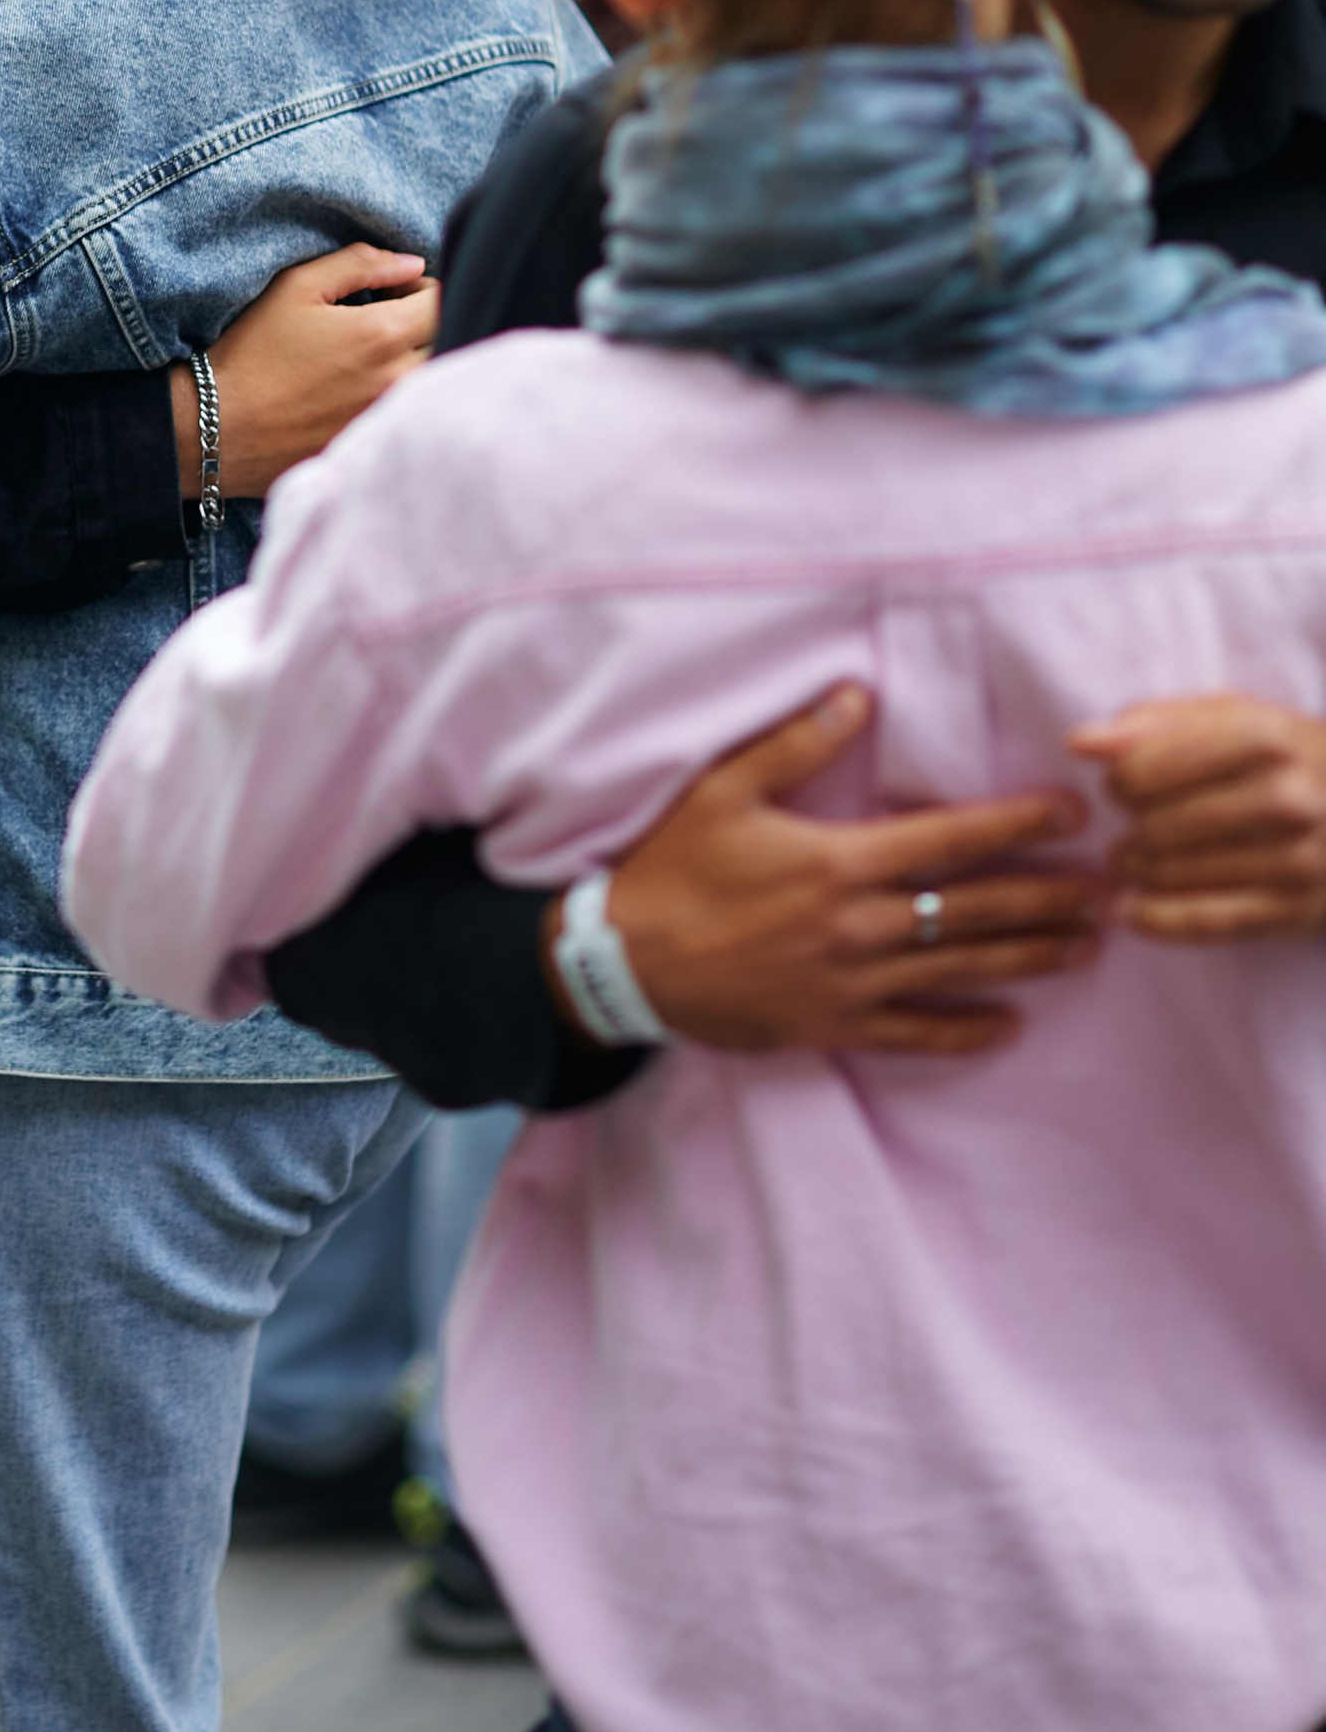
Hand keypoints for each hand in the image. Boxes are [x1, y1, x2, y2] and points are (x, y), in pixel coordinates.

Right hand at [172, 243, 435, 498]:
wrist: (215, 427)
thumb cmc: (251, 351)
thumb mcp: (296, 287)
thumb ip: (360, 264)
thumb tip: (410, 263)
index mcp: (381, 335)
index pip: (443, 301)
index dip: (422, 288)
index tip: (391, 291)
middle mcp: (395, 381)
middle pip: (448, 340)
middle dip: (427, 322)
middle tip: (386, 318)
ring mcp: (387, 418)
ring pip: (434, 380)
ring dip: (418, 359)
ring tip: (374, 355)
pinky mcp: (373, 445)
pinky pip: (407, 413)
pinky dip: (398, 396)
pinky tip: (357, 390)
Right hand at [597, 683, 1102, 1057]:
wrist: (623, 961)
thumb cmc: (672, 867)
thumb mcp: (724, 789)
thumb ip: (797, 742)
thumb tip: (859, 696)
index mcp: (841, 859)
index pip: (952, 838)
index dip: (1019, 823)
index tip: (1072, 815)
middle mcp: (859, 923)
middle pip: (975, 907)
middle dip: (1048, 896)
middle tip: (1108, 891)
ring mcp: (851, 981)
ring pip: (959, 969)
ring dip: (1028, 957)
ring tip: (1083, 948)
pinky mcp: (832, 1025)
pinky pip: (914, 1035)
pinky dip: (964, 1031)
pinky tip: (1008, 1025)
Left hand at [1074, 693, 1325, 943]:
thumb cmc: (1290, 758)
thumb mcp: (1238, 719)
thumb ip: (1157, 722)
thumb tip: (1080, 742)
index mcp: (1263, 739)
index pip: (1145, 769)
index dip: (1118, 781)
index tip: (1122, 786)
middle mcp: (1284, 800)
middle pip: (1154, 825)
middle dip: (1129, 827)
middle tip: (1133, 826)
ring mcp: (1295, 860)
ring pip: (1172, 873)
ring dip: (1136, 869)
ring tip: (1136, 858)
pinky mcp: (1296, 910)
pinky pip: (1204, 922)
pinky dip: (1154, 920)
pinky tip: (1130, 909)